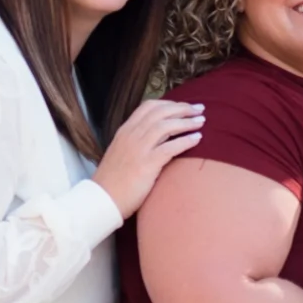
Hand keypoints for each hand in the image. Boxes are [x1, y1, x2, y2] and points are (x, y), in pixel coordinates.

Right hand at [91, 99, 205, 216]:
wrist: (102, 199)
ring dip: (186, 122)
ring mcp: (138, 149)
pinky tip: (198, 139)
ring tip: (201, 122)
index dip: (169, 104)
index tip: (184, 106)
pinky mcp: (146, 164)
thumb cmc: (114, 180)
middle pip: (160, 112)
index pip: (148, 107)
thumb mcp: (122, 153)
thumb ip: (136, 142)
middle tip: (199, 109)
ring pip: (166, 126)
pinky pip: (170, 147)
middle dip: (182, 108)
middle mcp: (131, 135)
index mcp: (125, 131)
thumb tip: (157, 138)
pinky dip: (186, 141)